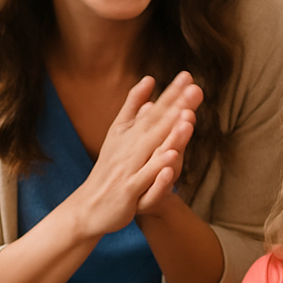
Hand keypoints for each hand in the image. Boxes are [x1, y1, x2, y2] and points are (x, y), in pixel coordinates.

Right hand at [74, 73, 201, 235]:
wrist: (87, 206)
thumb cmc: (108, 169)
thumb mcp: (118, 133)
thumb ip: (133, 106)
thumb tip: (149, 79)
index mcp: (128, 133)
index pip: (153, 111)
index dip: (171, 94)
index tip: (188, 76)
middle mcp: (128, 148)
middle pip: (155, 125)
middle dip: (175, 107)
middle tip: (195, 88)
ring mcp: (129, 169)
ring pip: (152, 150)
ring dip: (170, 134)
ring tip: (188, 116)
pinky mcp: (129, 191)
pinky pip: (145, 179)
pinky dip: (158, 168)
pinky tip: (172, 156)